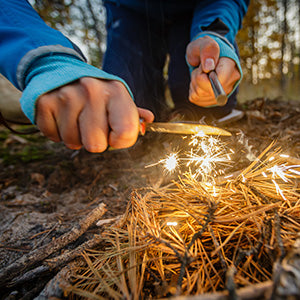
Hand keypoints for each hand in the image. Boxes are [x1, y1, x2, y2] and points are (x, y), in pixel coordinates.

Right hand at [35, 77, 153, 151]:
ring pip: (73, 142)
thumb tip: (149, 120)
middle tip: (92, 125)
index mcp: (116, 91)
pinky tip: (61, 116)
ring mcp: (67, 96)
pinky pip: (53, 136)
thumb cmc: (96, 93)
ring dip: (75, 136)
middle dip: (95, 141)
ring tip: (76, 118)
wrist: (61, 70)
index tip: (114, 134)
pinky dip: (57, 131)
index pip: (126, 133)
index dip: (120, 141)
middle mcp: (92, 91)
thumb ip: (133, 114)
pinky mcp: (45, 102)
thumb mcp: (117, 98)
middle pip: (96, 145)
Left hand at [186, 36, 239, 106]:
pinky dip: (193, 90)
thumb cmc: (205, 50)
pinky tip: (198, 82)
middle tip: (200, 68)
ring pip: (200, 95)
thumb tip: (208, 67)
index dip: (205, 75)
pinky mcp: (212, 100)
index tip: (202, 67)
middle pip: (208, 89)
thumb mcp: (204, 43)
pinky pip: (196, 99)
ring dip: (194, 83)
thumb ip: (207, 50)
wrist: (205, 58)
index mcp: (232, 66)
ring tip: (199, 74)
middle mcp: (231, 82)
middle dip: (198, 78)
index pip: (220, 80)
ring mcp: (222, 93)